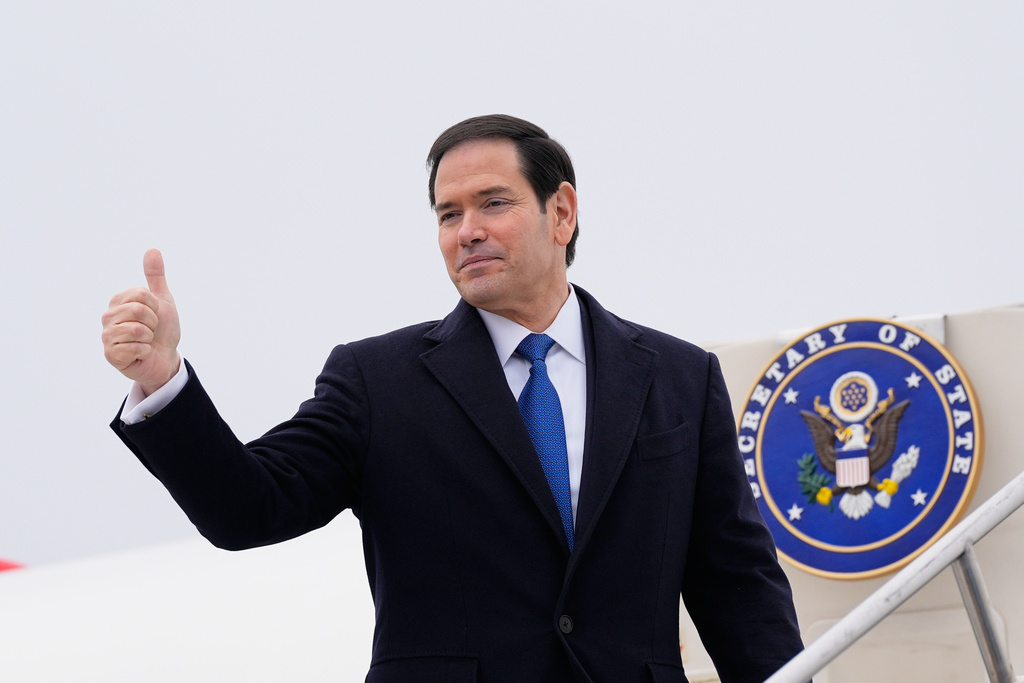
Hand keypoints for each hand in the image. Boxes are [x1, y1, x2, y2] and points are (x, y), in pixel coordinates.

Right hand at [101, 249, 181, 394]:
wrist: (166, 358)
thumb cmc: (163, 329)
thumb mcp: (162, 300)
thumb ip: (155, 276)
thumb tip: (152, 249)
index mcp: (118, 301)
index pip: (142, 294)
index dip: (155, 306)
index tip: (154, 315)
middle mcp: (108, 317)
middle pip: (139, 310)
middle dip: (153, 323)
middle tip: (151, 330)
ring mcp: (107, 336)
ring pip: (136, 329)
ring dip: (149, 337)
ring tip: (145, 341)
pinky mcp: (111, 355)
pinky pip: (134, 347)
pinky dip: (145, 351)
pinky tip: (141, 353)